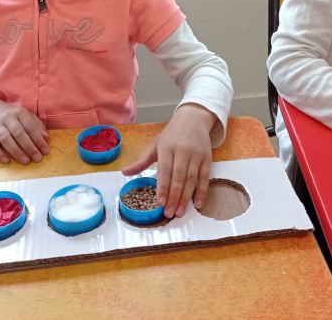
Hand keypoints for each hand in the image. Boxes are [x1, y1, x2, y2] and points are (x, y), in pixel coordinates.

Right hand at [0, 97, 49, 164]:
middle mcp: (7, 117)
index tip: (45, 151)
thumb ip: (37, 126)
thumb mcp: (26, 116)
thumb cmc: (12, 116)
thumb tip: (46, 138)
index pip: (31, 127)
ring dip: (16, 151)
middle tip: (37, 158)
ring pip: (5, 138)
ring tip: (25, 161)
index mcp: (20, 112)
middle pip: (19, 133)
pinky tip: (6, 161)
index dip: (39, 140)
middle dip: (29, 147)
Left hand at [121, 103, 216, 217]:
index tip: (159, 202)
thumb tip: (124, 172)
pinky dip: (202, 192)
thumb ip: (141, 161)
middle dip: (174, 197)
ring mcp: (196, 155)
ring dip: (186, 198)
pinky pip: (205, 178)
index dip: (163, 187)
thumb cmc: (172, 135)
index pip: (165, 170)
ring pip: (192, 179)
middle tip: (169, 213)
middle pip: (179, 177)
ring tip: (179, 212)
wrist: (193, 119)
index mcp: (167, 147)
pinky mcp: (207, 158)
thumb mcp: (155, 145)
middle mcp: (183, 151)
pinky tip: (197, 204)